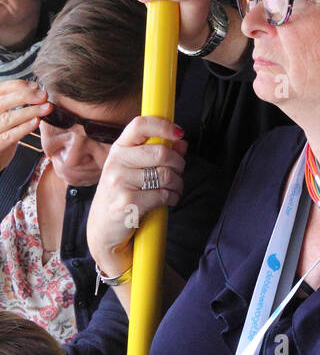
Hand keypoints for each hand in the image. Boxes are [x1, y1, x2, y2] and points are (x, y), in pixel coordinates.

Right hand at [0, 78, 52, 168]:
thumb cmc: (1, 132)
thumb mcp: (4, 113)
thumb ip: (14, 102)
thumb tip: (36, 90)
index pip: (0, 89)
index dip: (18, 85)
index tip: (35, 86)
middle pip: (2, 102)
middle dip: (25, 96)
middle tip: (43, 96)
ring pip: (8, 118)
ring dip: (30, 111)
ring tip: (46, 108)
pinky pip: (10, 136)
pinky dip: (24, 127)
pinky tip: (36, 121)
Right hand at [86, 116, 185, 277]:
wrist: (103, 230)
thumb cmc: (122, 196)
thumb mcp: (134, 170)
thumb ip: (157, 153)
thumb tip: (181, 142)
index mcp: (118, 149)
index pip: (139, 125)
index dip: (163, 125)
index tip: (179, 133)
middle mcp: (115, 162)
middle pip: (161, 152)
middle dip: (179, 163)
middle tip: (178, 172)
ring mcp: (119, 183)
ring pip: (166, 175)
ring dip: (178, 183)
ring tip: (173, 189)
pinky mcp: (127, 203)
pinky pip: (163, 195)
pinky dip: (173, 198)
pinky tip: (168, 200)